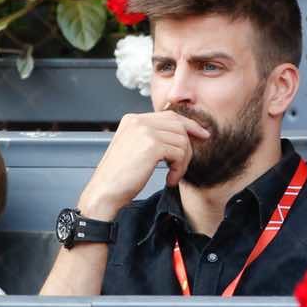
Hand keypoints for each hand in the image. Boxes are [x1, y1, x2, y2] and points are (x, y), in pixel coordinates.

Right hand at [78, 111, 209, 219]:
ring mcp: (145, 131)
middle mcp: (138, 121)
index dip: (189, 124)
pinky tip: (169, 179)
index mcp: (132, 120)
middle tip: (185, 164)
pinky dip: (179, 169)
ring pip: (182, 140)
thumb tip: (180, 135)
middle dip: (189, 145)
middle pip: (179, 125)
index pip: (169, 115)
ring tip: (173, 175)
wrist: (104, 191)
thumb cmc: (118, 176)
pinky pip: (179, 153)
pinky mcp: (152, 145)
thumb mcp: (134, 149)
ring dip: (182, 162)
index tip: (202, 135)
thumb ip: (151, 137)